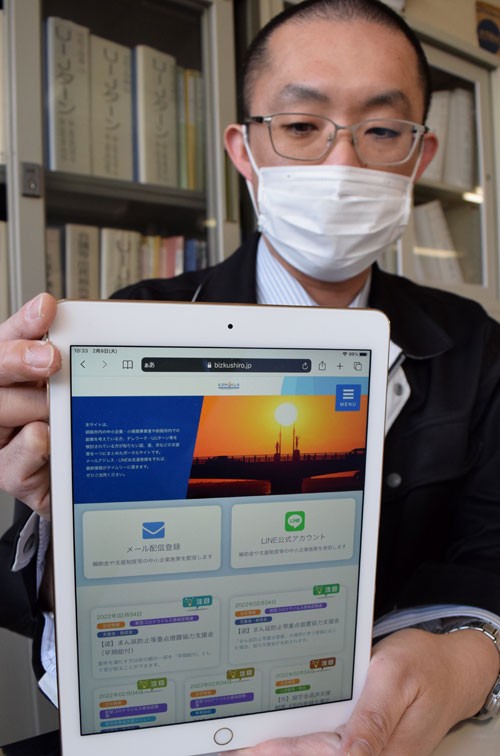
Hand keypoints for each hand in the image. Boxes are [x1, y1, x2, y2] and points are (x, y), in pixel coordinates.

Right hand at [0, 293, 60, 518]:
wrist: (73, 479)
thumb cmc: (65, 422)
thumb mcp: (68, 380)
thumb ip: (55, 346)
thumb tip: (52, 309)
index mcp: (10, 374)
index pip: (7, 340)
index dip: (25, 323)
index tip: (47, 310)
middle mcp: (0, 402)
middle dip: (20, 361)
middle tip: (50, 359)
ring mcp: (0, 439)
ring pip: (3, 410)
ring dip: (37, 406)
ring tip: (57, 408)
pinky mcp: (12, 474)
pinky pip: (15, 459)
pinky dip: (35, 446)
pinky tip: (48, 437)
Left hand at [227, 627, 499, 755]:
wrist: (453, 668)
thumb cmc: (425, 665)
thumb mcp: (395, 678)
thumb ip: (372, 720)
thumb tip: (351, 755)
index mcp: (383, 744)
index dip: (287, 753)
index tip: (255, 749)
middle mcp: (376, 754)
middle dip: (278, 753)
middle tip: (237, 749)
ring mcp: (372, 750)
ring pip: (321, 754)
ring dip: (287, 749)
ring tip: (248, 746)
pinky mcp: (367, 741)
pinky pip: (331, 745)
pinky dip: (302, 742)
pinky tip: (281, 740)